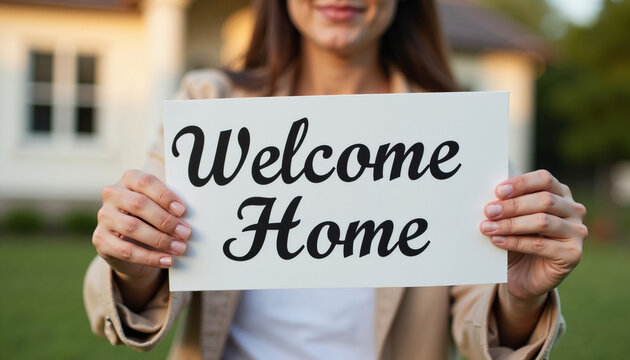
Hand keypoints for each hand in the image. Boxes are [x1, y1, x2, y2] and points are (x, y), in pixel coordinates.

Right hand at [92, 170, 190, 282]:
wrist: (133, 242)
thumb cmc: (153, 217)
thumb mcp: (161, 207)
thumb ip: (172, 206)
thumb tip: (191, 215)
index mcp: (129, 179)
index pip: (146, 182)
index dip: (165, 196)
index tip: (183, 211)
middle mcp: (112, 194)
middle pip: (139, 204)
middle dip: (165, 220)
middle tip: (185, 233)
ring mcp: (104, 216)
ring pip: (132, 227)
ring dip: (160, 239)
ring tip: (180, 248)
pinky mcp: (100, 239)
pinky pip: (126, 250)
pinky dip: (150, 257)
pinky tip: (167, 260)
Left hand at [480, 170, 586, 300]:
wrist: (524, 275)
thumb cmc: (518, 240)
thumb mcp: (512, 218)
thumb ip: (507, 204)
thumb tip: (491, 196)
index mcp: (560, 194)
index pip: (545, 179)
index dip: (521, 183)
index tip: (498, 191)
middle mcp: (574, 210)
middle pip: (544, 200)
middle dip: (513, 205)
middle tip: (488, 211)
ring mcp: (577, 232)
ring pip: (543, 221)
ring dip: (511, 224)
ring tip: (488, 227)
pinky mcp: (573, 254)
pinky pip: (540, 245)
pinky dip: (515, 242)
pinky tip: (497, 241)